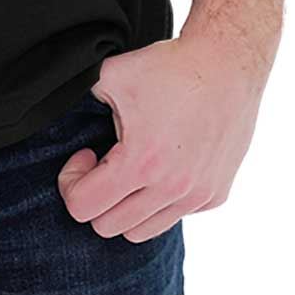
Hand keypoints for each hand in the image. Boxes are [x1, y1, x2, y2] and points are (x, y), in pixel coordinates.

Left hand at [56, 32, 267, 241]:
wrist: (226, 63)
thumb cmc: (169, 67)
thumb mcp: (111, 75)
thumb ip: (83, 103)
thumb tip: (68, 117)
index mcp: (140, 163)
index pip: (83, 208)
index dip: (72, 182)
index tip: (86, 154)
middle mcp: (170, 189)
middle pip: (109, 227)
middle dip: (96, 198)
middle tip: (103, 163)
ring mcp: (196, 197)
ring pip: (142, 231)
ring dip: (126, 206)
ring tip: (130, 169)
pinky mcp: (215, 195)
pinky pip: (175, 215)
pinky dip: (160, 201)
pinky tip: (162, 165)